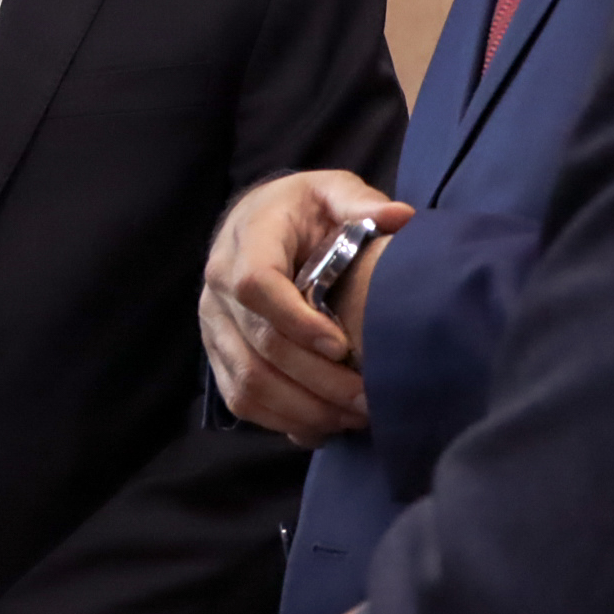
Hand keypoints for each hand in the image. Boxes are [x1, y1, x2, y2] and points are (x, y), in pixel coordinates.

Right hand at [200, 172, 411, 445]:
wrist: (262, 223)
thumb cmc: (304, 210)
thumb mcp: (331, 190)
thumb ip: (359, 202)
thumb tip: (399, 217)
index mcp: (245, 238)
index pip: (255, 284)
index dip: (296, 322)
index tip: (342, 346)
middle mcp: (217, 284)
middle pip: (259, 346)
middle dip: (319, 380)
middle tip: (368, 398)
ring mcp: (213, 323)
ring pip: (249, 382)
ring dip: (304, 408)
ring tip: (353, 416)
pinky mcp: (217, 352)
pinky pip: (241, 399)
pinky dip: (283, 420)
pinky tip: (325, 423)